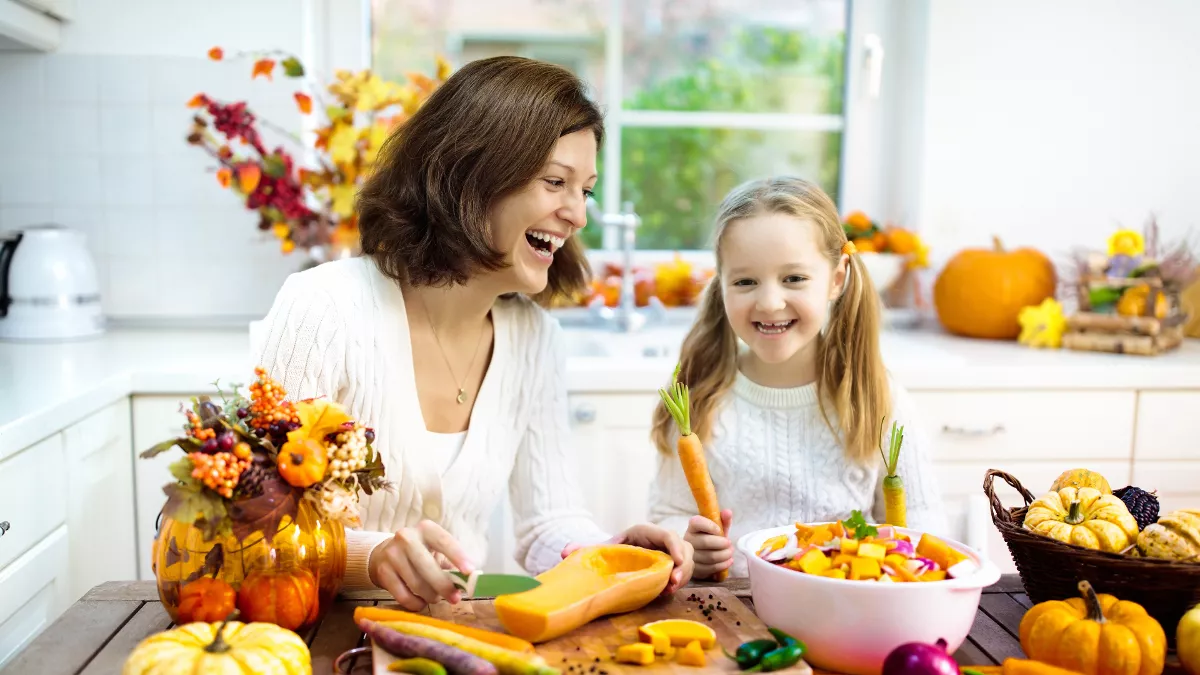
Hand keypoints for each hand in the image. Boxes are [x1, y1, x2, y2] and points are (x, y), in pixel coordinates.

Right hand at [368, 520, 475, 610]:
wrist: (383, 553)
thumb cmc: (419, 552)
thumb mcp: (434, 549)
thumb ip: (451, 563)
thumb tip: (470, 581)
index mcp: (426, 529)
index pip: (444, 541)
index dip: (458, 556)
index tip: (470, 571)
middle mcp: (407, 537)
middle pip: (428, 566)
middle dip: (444, 586)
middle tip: (455, 599)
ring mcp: (392, 554)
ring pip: (416, 584)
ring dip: (430, 596)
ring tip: (435, 598)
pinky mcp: (382, 572)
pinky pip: (402, 595)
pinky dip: (415, 603)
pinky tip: (421, 603)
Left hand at [562, 524, 694, 595]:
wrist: (620, 554)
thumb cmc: (615, 550)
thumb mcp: (604, 549)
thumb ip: (587, 549)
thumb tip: (565, 552)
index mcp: (646, 532)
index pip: (667, 535)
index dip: (675, 546)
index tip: (676, 562)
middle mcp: (661, 541)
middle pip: (683, 549)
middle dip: (682, 566)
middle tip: (674, 583)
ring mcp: (671, 553)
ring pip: (687, 562)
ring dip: (682, 576)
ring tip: (670, 589)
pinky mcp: (674, 566)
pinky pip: (684, 572)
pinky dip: (679, 582)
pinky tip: (667, 591)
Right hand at [685, 509, 733, 579]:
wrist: (704, 554)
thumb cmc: (712, 538)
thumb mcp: (718, 528)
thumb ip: (723, 520)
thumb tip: (728, 512)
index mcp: (692, 526)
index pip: (697, 522)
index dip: (711, 526)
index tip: (720, 531)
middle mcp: (688, 540)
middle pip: (706, 542)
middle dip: (722, 544)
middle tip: (730, 544)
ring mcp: (689, 555)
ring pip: (710, 556)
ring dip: (724, 555)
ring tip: (730, 553)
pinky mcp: (694, 569)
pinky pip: (710, 568)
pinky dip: (722, 565)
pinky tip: (728, 561)